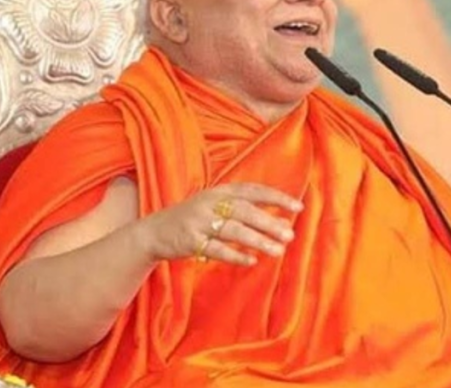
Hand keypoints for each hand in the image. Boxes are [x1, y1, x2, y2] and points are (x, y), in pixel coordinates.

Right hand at [141, 183, 302, 265]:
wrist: (153, 231)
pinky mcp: (189, 242)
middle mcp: (208, 203)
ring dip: (257, 240)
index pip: (252, 190)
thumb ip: (240, 206)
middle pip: (244, 210)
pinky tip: (252, 261)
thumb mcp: (213, 203)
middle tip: (289, 234)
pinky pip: (216, 250)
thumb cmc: (192, 218)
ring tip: (277, 251)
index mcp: (218, 191)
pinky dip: (235, 255)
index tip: (298, 207)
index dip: (275, 197)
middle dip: (268, 222)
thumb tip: (279, 218)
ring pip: (232, 230)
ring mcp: (198, 222)